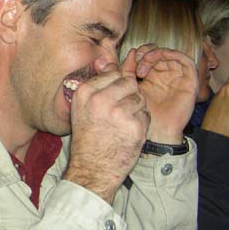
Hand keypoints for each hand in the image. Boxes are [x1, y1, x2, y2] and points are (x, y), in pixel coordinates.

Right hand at [65, 55, 148, 203]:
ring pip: (139, 97)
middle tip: (118, 114)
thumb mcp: (82, 107)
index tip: (110, 101)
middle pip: (128, 82)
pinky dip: (141, 123)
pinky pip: (146, 113)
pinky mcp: (135, 125)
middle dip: (128, 95)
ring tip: (122, 124)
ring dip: (136, 109)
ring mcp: (118, 112)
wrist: (92, 169)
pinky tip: (128, 133)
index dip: (116, 86)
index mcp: (85, 92)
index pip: (112, 72)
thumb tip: (106, 60)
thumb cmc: (88, 138)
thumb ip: (96, 83)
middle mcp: (101, 99)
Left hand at [123, 45, 197, 143]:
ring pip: (170, 53)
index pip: (148, 54)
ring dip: (157, 53)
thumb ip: (127, 70)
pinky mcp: (190, 80)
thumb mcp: (130, 86)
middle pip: (159, 52)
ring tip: (145, 62)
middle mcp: (166, 74)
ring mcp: (178, 76)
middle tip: (138, 60)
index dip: (139, 53)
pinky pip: (186, 60)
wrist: (155, 128)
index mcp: (152, 74)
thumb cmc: (142, 110)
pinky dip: (173, 54)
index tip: (130, 61)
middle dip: (146, 52)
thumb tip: (131, 51)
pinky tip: (160, 58)